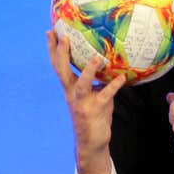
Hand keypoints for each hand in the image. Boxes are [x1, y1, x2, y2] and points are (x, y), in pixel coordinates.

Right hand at [47, 30, 125, 173]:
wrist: (92, 142)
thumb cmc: (95, 114)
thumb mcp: (94, 94)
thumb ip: (98, 80)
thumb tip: (111, 61)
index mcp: (70, 88)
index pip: (58, 65)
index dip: (53, 49)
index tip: (51, 32)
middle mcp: (72, 94)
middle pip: (62, 71)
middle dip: (61, 54)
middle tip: (64, 37)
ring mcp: (82, 102)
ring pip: (81, 84)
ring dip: (89, 71)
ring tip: (97, 58)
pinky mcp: (94, 111)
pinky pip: (105, 96)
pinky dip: (113, 86)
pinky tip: (122, 78)